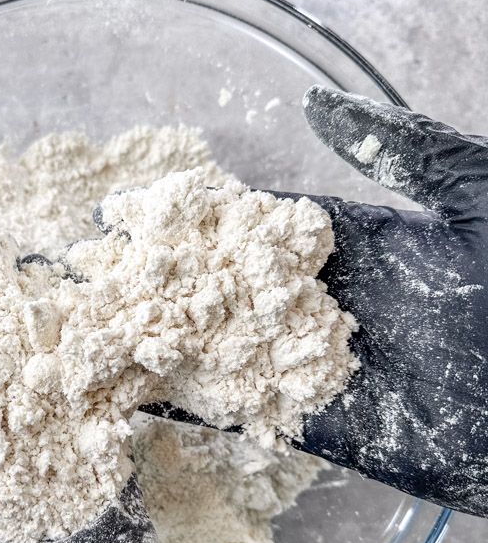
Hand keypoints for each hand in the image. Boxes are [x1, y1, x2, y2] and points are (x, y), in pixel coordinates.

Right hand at [141, 88, 487, 514]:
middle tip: (93, 278)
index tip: (133, 212)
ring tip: (102, 343)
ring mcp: (344, 372)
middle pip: (240, 294)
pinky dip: (218, 416)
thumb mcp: (480, 194)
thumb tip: (316, 108)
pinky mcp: (355, 434)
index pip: (264, 226)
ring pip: (244, 360)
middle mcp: (343, 307)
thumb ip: (403, 152)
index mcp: (369, 245)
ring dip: (177, 353)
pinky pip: (275, 423)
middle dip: (170, 287)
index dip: (198, 218)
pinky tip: (154, 405)